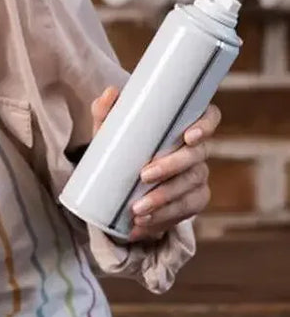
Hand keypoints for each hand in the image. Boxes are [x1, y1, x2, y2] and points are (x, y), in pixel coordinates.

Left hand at [90, 86, 219, 241]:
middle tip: (144, 176)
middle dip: (172, 167)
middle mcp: (196, 151)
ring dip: (164, 199)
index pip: (209, 117)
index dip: (205, 125)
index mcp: (182, 127)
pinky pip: (184, 211)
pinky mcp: (192, 202)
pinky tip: (142, 224)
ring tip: (137, 209)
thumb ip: (106, 112)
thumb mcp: (109, 132)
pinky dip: (162, 219)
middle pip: (196, 156)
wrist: (116, 186)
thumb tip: (111, 92)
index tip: (189, 136)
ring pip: (190, 187)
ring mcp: (196, 177)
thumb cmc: (120, 148)